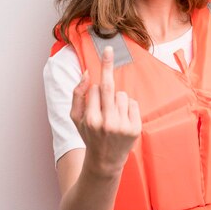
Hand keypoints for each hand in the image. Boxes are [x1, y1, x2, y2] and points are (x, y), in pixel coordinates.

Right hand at [70, 46, 141, 176]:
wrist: (105, 160)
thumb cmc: (89, 135)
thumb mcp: (75, 118)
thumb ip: (77, 94)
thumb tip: (87, 74)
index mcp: (90, 119)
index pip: (94, 90)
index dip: (95, 87)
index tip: (103, 53)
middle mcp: (106, 123)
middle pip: (109, 87)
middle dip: (107, 65)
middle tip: (109, 49)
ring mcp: (122, 126)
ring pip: (121, 95)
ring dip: (117, 99)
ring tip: (113, 115)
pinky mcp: (135, 128)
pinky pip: (132, 103)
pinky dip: (128, 107)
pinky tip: (122, 118)